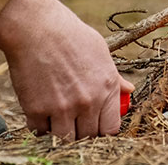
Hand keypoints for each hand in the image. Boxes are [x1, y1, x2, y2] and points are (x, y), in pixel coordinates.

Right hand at [0, 0, 133, 139]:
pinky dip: (40, 125)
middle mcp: (88, 101)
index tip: (96, 123)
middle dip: (82, 130)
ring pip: (66, 139)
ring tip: (57, 115)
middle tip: (74, 118)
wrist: (38, 28)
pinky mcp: (37, 110)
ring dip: (61, 130)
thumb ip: (115, 77)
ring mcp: (63, 108)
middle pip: (89, 136)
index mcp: (107, 87)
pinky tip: (41, 110)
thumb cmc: (71, 36)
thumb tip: (129, 89)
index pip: (111, 128)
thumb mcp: (101, 52)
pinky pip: (40, 131)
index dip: (103, 128)